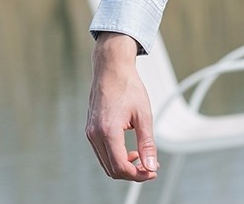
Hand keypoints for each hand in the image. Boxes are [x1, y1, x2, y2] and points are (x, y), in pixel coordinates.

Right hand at [86, 33, 158, 182]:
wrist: (112, 69)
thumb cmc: (129, 87)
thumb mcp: (144, 114)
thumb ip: (147, 143)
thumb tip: (151, 166)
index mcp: (108, 131)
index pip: (120, 167)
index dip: (137, 175)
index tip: (153, 171)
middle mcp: (94, 135)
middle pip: (111, 170)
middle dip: (132, 173)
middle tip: (151, 166)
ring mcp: (90, 133)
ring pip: (106, 163)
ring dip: (124, 166)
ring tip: (143, 157)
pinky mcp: (90, 130)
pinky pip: (102, 152)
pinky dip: (116, 156)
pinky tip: (130, 150)